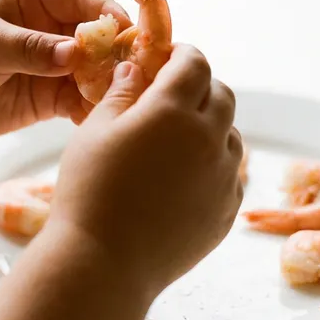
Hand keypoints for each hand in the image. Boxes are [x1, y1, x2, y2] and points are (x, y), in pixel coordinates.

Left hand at [0, 0, 130, 141]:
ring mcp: (54, 65)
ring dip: (109, 81)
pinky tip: (102, 119)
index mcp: (33, 0)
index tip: (122, 28)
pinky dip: (93, 108)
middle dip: (115, 49)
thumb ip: (29, 48)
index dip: (103, 10)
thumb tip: (72, 53)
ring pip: (94, 69)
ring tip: (122, 96)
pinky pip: (81, 100)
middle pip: (95, 34)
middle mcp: (50, 29)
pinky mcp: (51, 98)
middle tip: (133, 67)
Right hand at [46, 46, 243, 297]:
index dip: (183, 55)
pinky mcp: (227, 210)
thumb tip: (136, 68)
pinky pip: (230, 174)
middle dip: (201, 87)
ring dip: (211, 127)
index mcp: (173, 110)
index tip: (169, 59)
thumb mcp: (94, 131)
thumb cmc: (88, 192)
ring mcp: (223, 177)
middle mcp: (209, 138)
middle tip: (173, 96)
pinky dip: (214, 165)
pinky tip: (182, 178)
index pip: (195, 64)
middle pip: (221, 95)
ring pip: (231, 135)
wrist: (104, 264)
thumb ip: (121, 92)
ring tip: (176, 141)